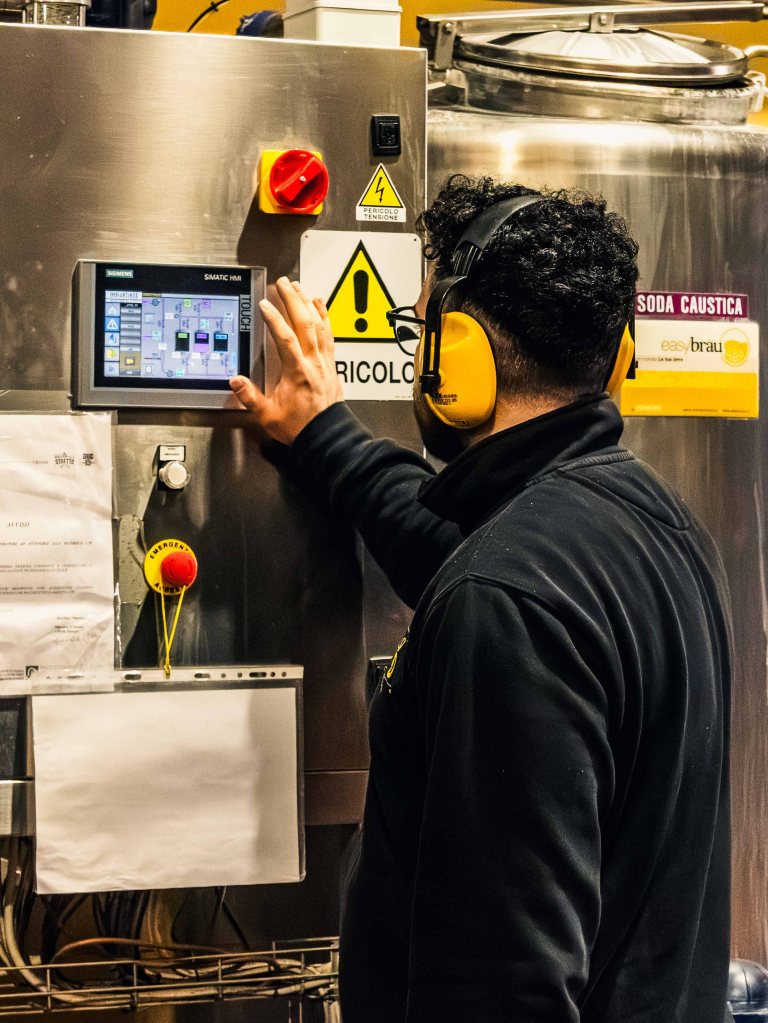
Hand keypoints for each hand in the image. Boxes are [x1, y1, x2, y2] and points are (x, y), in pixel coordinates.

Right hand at [230, 277, 342, 444]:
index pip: (285, 339)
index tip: (264, 305)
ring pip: (318, 326)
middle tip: (282, 284)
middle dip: (293, 300)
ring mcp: (324, 362)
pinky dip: (324, 317)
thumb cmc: (299, 427)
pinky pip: (329, 334)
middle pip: (305, 324)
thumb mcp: (268, 416)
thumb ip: (250, 398)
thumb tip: (235, 381)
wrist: (326, 436)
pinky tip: (319, 305)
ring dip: (308, 304)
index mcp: (297, 373)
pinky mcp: (331, 364)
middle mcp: (313, 363)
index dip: (275, 319)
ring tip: (299, 287)